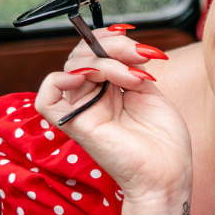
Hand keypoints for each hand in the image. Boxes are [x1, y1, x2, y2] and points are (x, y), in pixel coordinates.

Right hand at [34, 27, 191, 203]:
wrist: (168, 176)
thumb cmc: (164, 143)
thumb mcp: (150, 92)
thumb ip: (131, 68)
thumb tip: (122, 45)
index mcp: (109, 91)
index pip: (93, 52)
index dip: (108, 38)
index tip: (136, 41)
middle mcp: (92, 99)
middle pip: (82, 55)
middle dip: (112, 46)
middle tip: (140, 56)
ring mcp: (83, 112)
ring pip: (72, 68)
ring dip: (104, 62)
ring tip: (133, 77)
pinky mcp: (76, 126)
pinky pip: (46, 100)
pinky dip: (58, 80)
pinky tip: (86, 78)